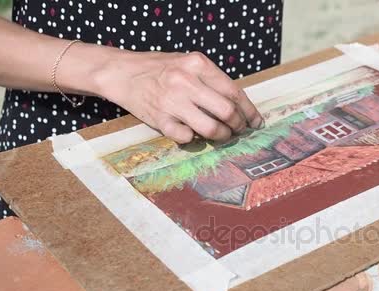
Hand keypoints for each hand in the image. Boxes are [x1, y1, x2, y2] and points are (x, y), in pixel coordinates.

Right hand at [93, 51, 262, 142]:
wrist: (123, 73)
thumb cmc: (161, 69)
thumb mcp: (189, 63)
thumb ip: (212, 80)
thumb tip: (241, 106)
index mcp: (198, 64)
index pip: (234, 92)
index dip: (249, 111)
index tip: (256, 121)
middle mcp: (186, 81)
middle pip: (227, 112)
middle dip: (239, 125)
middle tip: (239, 130)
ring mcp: (172, 101)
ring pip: (211, 128)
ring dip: (222, 136)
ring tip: (222, 135)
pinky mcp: (159, 119)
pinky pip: (187, 138)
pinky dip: (194, 139)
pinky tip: (193, 133)